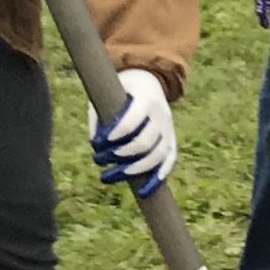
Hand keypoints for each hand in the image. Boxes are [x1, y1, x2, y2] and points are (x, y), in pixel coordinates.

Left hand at [87, 70, 176, 194]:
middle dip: (121, 155)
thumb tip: (96, 146)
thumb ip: (99, 118)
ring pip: (158, 154)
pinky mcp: (172, 139)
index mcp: (145, 98)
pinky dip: (158, 176)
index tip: (98, 144)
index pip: (132, 121)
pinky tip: (145, 190)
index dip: (115, 135)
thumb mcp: (106, 94)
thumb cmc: (121, 89)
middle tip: (100, 160)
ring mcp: (169, 128)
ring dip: (135, 170)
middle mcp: (161, 114)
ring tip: (112, 176)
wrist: (149, 79)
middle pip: (146, 142)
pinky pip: (170, 161)